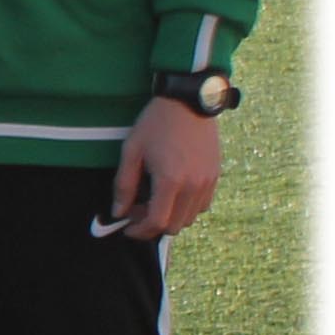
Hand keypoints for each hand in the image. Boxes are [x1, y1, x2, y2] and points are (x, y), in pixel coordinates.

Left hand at [110, 95, 220, 241]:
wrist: (188, 103)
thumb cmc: (155, 124)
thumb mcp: (131, 151)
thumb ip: (124, 185)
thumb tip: (118, 212)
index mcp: (171, 181)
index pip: (157, 222)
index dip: (139, 231)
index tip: (127, 228)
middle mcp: (194, 186)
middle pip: (174, 226)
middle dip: (152, 226)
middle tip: (136, 211)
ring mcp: (208, 182)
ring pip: (190, 218)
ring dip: (170, 217)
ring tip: (153, 200)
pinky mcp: (215, 176)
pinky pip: (202, 205)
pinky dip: (186, 208)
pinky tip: (172, 193)